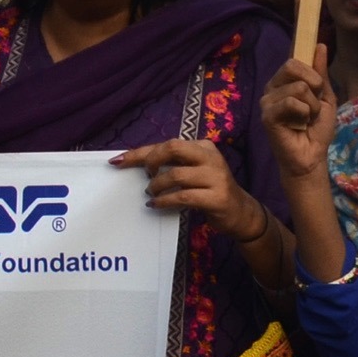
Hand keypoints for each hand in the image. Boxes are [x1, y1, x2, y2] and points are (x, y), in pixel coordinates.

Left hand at [111, 140, 267, 242]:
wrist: (240, 212)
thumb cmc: (208, 189)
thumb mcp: (192, 172)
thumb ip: (170, 164)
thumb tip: (131, 161)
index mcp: (203, 147)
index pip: (167, 144)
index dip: (140, 152)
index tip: (117, 161)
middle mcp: (211, 157)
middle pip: (173, 148)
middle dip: (151, 161)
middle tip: (146, 177)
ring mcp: (216, 177)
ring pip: (175, 175)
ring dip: (157, 186)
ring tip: (152, 193)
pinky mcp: (217, 197)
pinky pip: (183, 196)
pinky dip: (165, 201)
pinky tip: (156, 205)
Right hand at [260, 47, 338, 187]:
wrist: (312, 155)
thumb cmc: (317, 127)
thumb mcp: (325, 97)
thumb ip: (321, 73)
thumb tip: (321, 45)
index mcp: (284, 81)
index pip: (293, 59)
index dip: (308, 67)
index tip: (317, 83)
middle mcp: (272, 87)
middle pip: (292, 66)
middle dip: (313, 86)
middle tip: (312, 106)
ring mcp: (267, 101)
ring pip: (298, 87)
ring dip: (311, 106)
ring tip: (305, 119)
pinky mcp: (267, 115)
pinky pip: (291, 103)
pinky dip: (303, 114)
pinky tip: (298, 125)